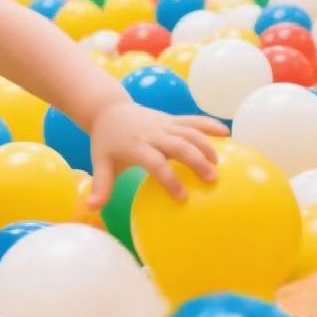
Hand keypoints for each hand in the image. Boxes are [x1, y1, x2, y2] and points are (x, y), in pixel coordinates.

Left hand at [85, 103, 226, 206]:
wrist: (107, 109)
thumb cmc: (106, 142)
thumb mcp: (100, 162)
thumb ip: (100, 186)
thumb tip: (90, 207)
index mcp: (135, 146)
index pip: (155, 163)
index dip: (169, 179)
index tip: (182, 198)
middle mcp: (152, 133)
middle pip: (178, 145)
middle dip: (195, 161)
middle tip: (212, 179)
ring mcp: (163, 124)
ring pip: (189, 132)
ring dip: (206, 146)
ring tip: (219, 164)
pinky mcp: (171, 118)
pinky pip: (192, 120)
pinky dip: (209, 125)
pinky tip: (226, 134)